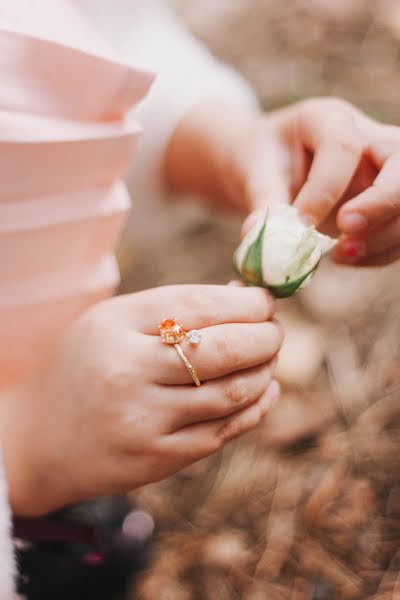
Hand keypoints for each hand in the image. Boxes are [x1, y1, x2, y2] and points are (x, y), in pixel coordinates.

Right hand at [0, 285, 281, 515]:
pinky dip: (257, 406)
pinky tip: (264, 390)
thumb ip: (173, 309)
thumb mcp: (112, 323)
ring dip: (266, 370)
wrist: (38, 439)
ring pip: (235, 392)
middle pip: (226, 350)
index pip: (198, 306)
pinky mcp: (159, 459)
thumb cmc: (84, 367)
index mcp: (114, 327)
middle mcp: (129, 374)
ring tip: (268, 358)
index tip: (265, 299)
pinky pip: (226, 431)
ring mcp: (145, 422)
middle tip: (275, 330)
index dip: (245, 302)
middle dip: (267, 336)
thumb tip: (244, 297)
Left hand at [166, 98, 399, 266]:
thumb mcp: (254, 172)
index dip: (325, 191)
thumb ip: (262, 201)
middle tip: (345, 234)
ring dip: (383, 236)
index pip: (342, 148)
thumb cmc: (263, 162)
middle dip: (381, 204)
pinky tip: (347, 258)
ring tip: (340, 256)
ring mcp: (386, 170)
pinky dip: (379, 252)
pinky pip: (399, 229)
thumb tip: (256, 235)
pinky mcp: (388, 202)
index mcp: (328, 119)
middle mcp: (369, 138)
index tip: (301, 226)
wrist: (272, 169)